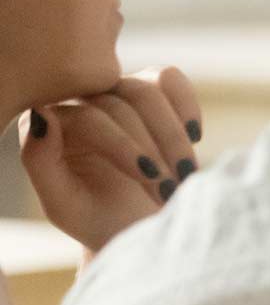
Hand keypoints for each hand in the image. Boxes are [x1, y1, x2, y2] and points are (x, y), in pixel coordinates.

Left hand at [21, 66, 203, 253]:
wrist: (140, 226)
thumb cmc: (101, 220)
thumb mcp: (65, 205)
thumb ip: (39, 161)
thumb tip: (43, 113)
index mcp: (52, 127)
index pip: (90, 118)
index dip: (125, 146)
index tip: (153, 178)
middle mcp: (80, 102)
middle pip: (123, 103)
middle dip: (156, 147)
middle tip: (173, 189)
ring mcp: (117, 92)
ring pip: (148, 89)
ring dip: (174, 134)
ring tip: (187, 174)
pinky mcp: (150, 88)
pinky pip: (170, 78)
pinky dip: (186, 106)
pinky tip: (193, 137)